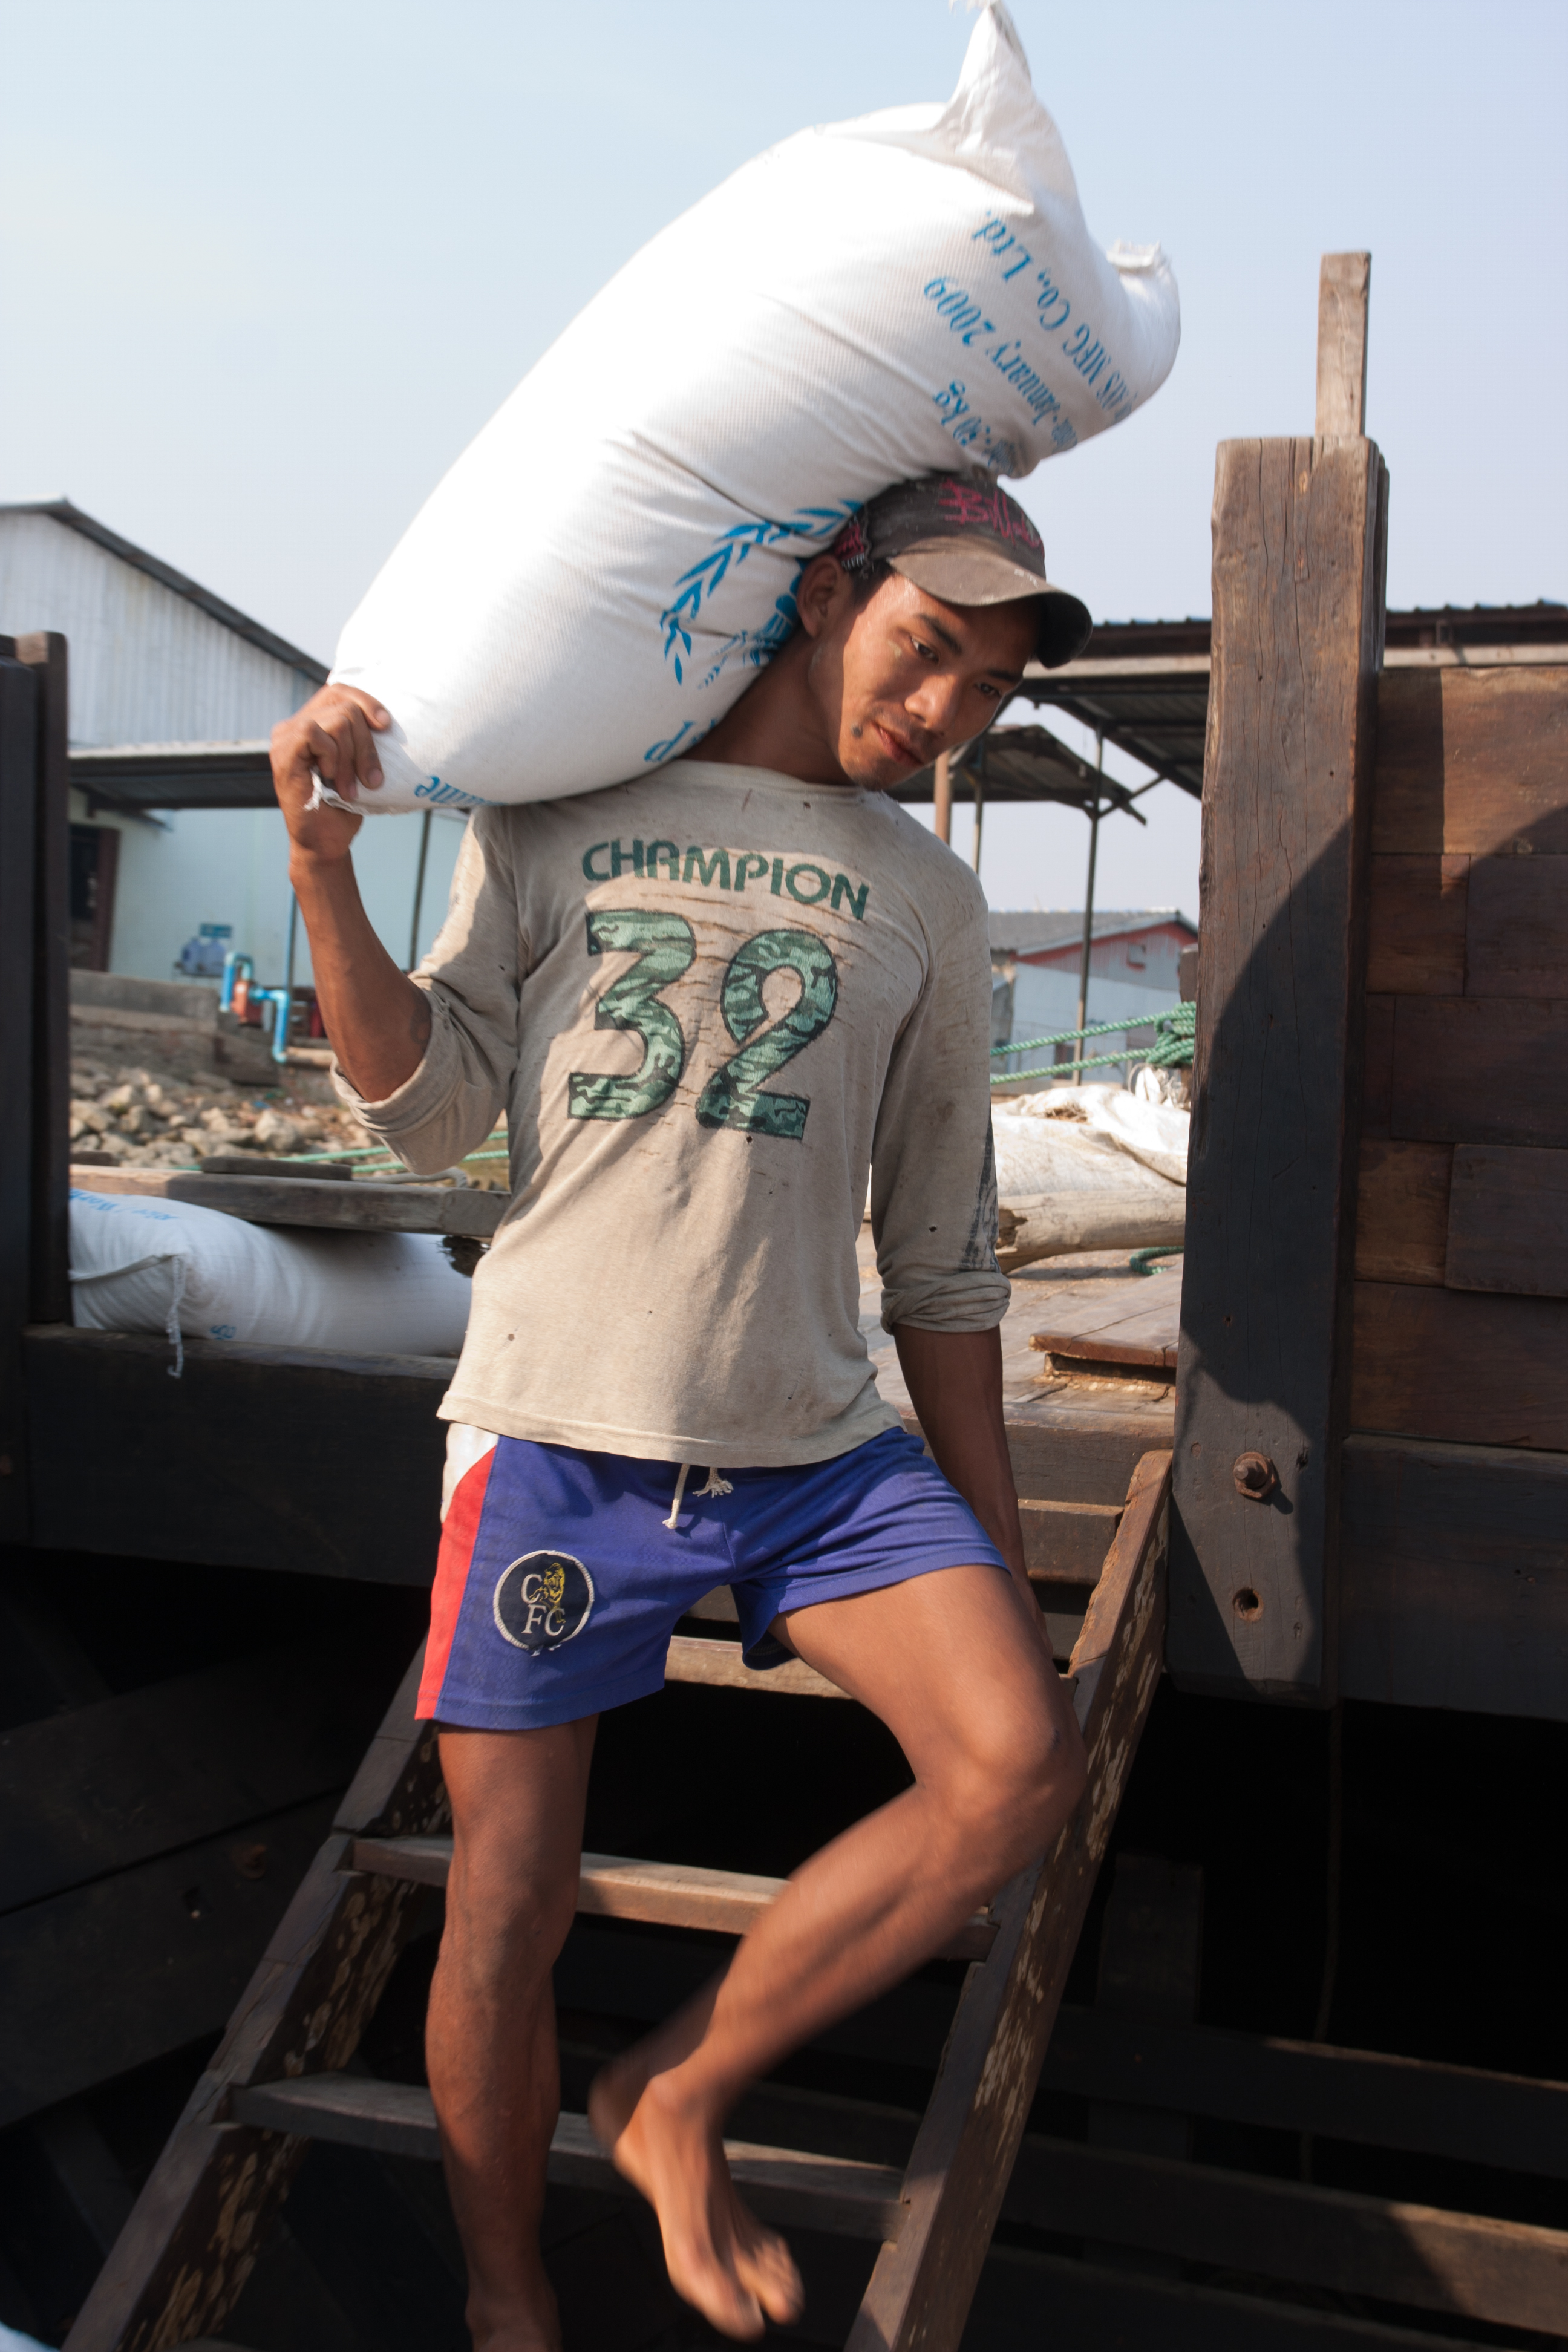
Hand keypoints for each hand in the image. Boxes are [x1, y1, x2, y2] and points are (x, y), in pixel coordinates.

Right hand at [271, 685, 389, 864]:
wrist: (325, 843)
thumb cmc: (342, 807)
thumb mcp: (357, 765)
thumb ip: (359, 737)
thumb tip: (384, 717)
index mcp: (310, 724)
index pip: (339, 691)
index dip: (366, 701)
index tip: (386, 726)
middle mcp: (292, 726)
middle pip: (344, 705)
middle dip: (366, 743)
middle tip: (370, 779)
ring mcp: (284, 738)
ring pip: (337, 720)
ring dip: (353, 757)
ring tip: (349, 787)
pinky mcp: (283, 753)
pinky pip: (316, 734)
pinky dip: (333, 757)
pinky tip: (330, 778)